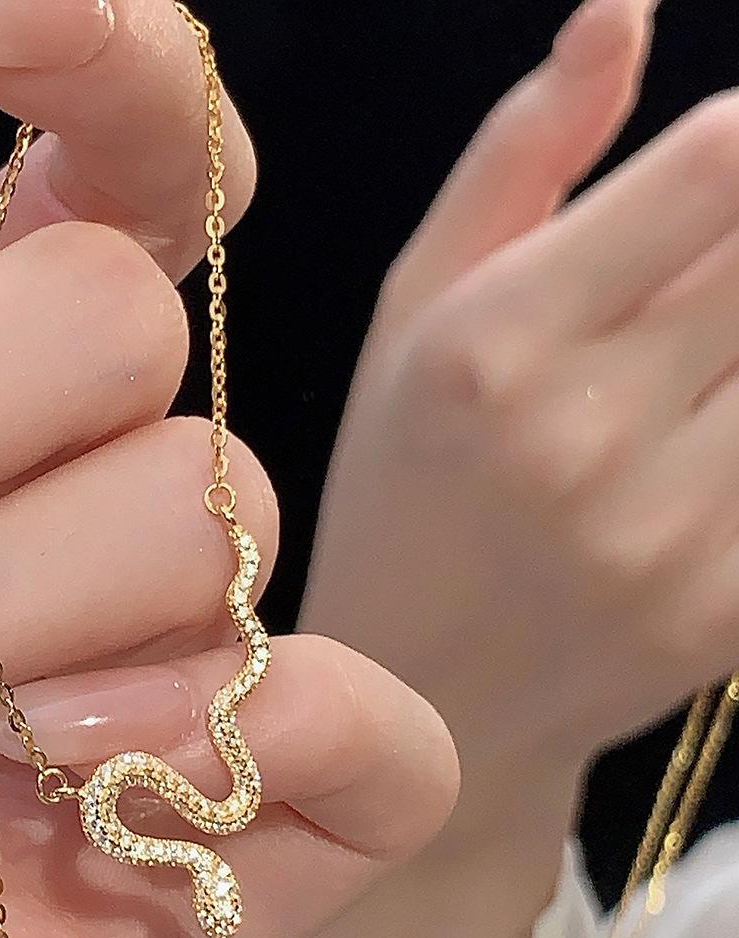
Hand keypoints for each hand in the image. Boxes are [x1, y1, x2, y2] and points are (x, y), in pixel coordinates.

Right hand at [278, 0, 736, 937]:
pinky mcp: (730, 611)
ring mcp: (668, 537)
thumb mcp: (410, 322)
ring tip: (681, 375)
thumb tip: (624, 10)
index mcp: (488, 348)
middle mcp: (581, 437)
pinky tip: (693, 440)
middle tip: (688, 300)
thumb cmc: (401, 494)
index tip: (721, 174)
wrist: (420, 698)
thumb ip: (519, 159)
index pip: (715, 168)